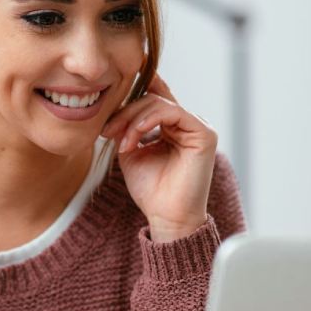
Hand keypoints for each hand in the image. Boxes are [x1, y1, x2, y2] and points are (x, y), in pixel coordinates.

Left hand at [100, 74, 216, 241]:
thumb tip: (114, 105)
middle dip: (125, 112)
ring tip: (121, 143)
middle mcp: (188, 124)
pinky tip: (132, 139)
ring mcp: (198, 127)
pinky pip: (172, 112)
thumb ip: (126, 127)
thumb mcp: (130, 151)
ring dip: (133, 120)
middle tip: (106, 131)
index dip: (132, 94)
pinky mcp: (204, 133)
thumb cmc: (150, 190)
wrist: (166, 216)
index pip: (154, 98)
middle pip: (152, 99)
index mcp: (173, 127)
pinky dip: (146, 121)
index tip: (107, 102)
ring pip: (159, 103)